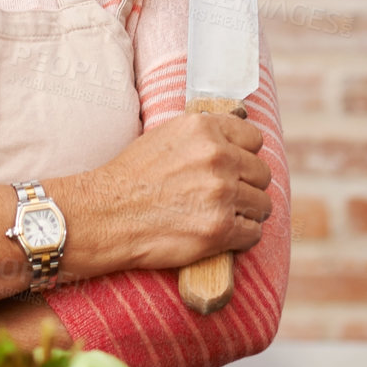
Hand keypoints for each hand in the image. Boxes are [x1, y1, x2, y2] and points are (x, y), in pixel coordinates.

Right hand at [84, 111, 272, 274]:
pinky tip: (218, 234)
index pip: (254, 139)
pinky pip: (253, 233)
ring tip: (219, 216)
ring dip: (246, 213)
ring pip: (262, 204)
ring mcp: (221, 193)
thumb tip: (236, 145)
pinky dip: (240, 238)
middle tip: (224, 197)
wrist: (104, 215)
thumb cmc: (130, 178)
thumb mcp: (166, 137)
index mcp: (204, 129)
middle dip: (247, 186)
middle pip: (262, 173)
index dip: (245, 155)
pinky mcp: (220, 229)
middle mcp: (217, 156)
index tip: (234, 168)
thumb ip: (204, 137)